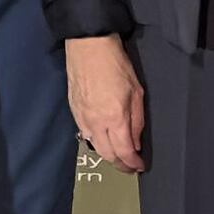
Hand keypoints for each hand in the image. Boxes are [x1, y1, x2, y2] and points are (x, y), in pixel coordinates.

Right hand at [63, 34, 146, 170]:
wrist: (88, 47)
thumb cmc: (116, 65)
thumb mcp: (136, 92)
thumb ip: (136, 121)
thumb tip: (135, 142)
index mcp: (115, 118)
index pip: (124, 151)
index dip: (133, 163)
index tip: (139, 166)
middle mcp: (96, 123)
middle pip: (107, 155)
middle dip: (120, 164)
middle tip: (130, 166)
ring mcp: (82, 118)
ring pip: (94, 147)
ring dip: (107, 154)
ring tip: (118, 154)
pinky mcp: (73, 111)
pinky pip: (84, 134)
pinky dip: (95, 141)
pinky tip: (102, 139)